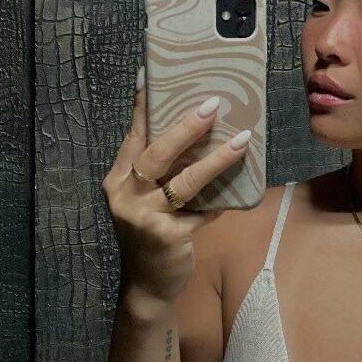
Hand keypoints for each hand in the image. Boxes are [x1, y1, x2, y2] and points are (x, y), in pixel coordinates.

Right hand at [101, 66, 251, 308]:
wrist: (147, 285)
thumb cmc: (151, 234)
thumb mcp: (145, 201)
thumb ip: (161, 174)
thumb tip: (199, 137)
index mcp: (118, 180)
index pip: (132, 136)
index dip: (142, 108)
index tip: (151, 76)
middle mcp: (125, 194)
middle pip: (157, 153)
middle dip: (186, 126)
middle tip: (213, 104)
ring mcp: (144, 216)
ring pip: (186, 181)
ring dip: (217, 159)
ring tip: (243, 139)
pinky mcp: (167, 235)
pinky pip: (204, 211)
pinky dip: (221, 201)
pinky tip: (239, 189)